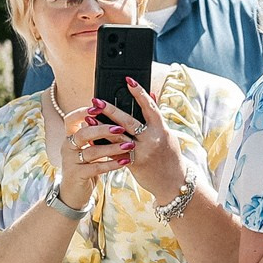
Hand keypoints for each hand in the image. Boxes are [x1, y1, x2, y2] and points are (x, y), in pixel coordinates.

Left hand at [63, 78, 187, 205]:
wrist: (174, 182)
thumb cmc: (169, 155)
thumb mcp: (167, 135)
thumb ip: (156, 116)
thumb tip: (151, 94)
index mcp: (161, 128)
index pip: (150, 106)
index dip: (139, 92)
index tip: (128, 80)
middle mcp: (153, 139)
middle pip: (128, 121)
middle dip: (110, 110)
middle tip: (96, 101)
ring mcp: (143, 152)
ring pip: (119, 138)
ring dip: (102, 127)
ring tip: (89, 119)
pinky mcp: (135, 164)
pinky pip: (117, 153)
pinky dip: (104, 145)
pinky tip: (92, 139)